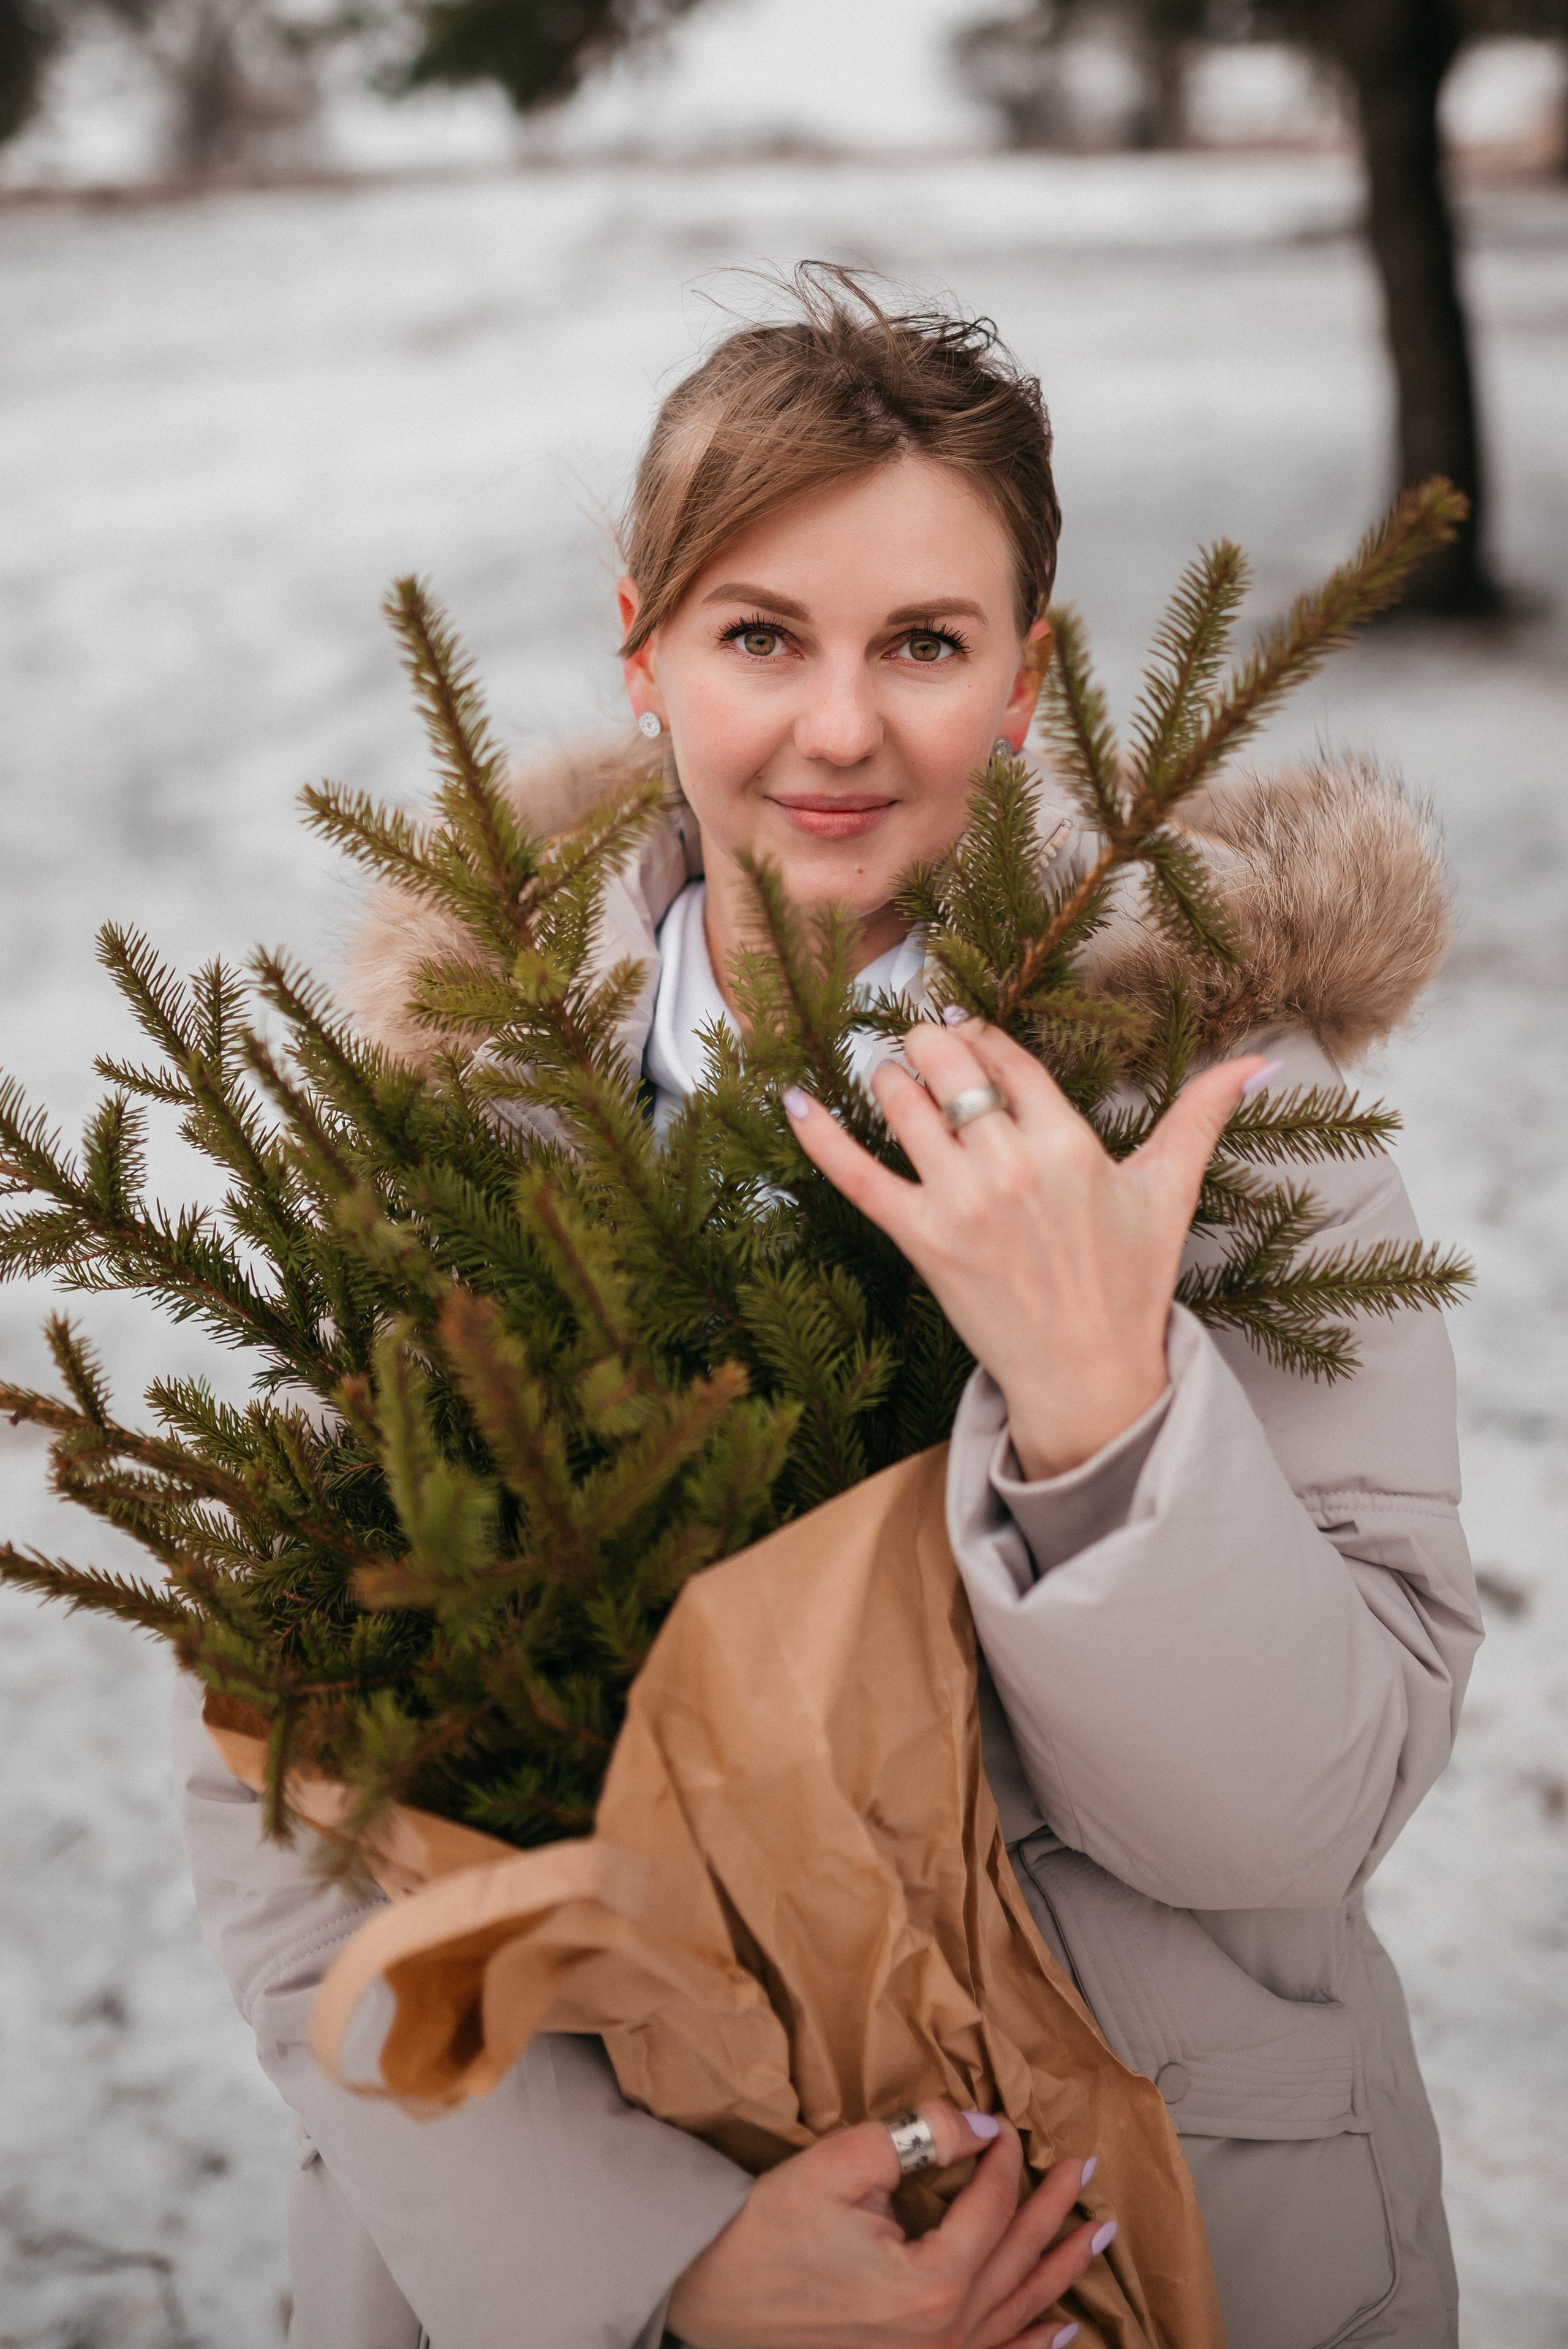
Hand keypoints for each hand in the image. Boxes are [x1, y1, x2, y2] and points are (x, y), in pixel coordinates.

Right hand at [667, 2101, 1106, 2348]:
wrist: (711, 2303)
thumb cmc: (769, 2233)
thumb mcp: (842, 2163)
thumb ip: (920, 2137)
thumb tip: (979, 2125)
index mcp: (931, 2283)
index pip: (991, 2207)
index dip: (1003, 2160)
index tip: (1008, 2127)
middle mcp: (944, 2334)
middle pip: (1017, 2258)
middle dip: (1055, 2208)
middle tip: (1087, 2169)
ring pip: (1019, 2311)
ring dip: (1062, 2269)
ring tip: (1099, 2234)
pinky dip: (1035, 2343)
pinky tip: (1062, 2328)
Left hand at [786, 1018, 1275, 1478]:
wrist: (1088, 1375)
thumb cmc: (1128, 1283)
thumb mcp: (1167, 1193)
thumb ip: (1202, 1116)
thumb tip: (1259, 1061)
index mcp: (1070, 1145)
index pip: (1007, 1057)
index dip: (979, 1033)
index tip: (965, 1024)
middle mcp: (1012, 1167)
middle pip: (948, 1067)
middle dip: (928, 1042)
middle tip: (921, 1040)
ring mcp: (962, 1204)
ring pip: (903, 1105)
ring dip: (888, 1077)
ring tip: (893, 1075)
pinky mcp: (922, 1242)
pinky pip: (857, 1176)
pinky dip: (819, 1137)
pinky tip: (791, 1101)